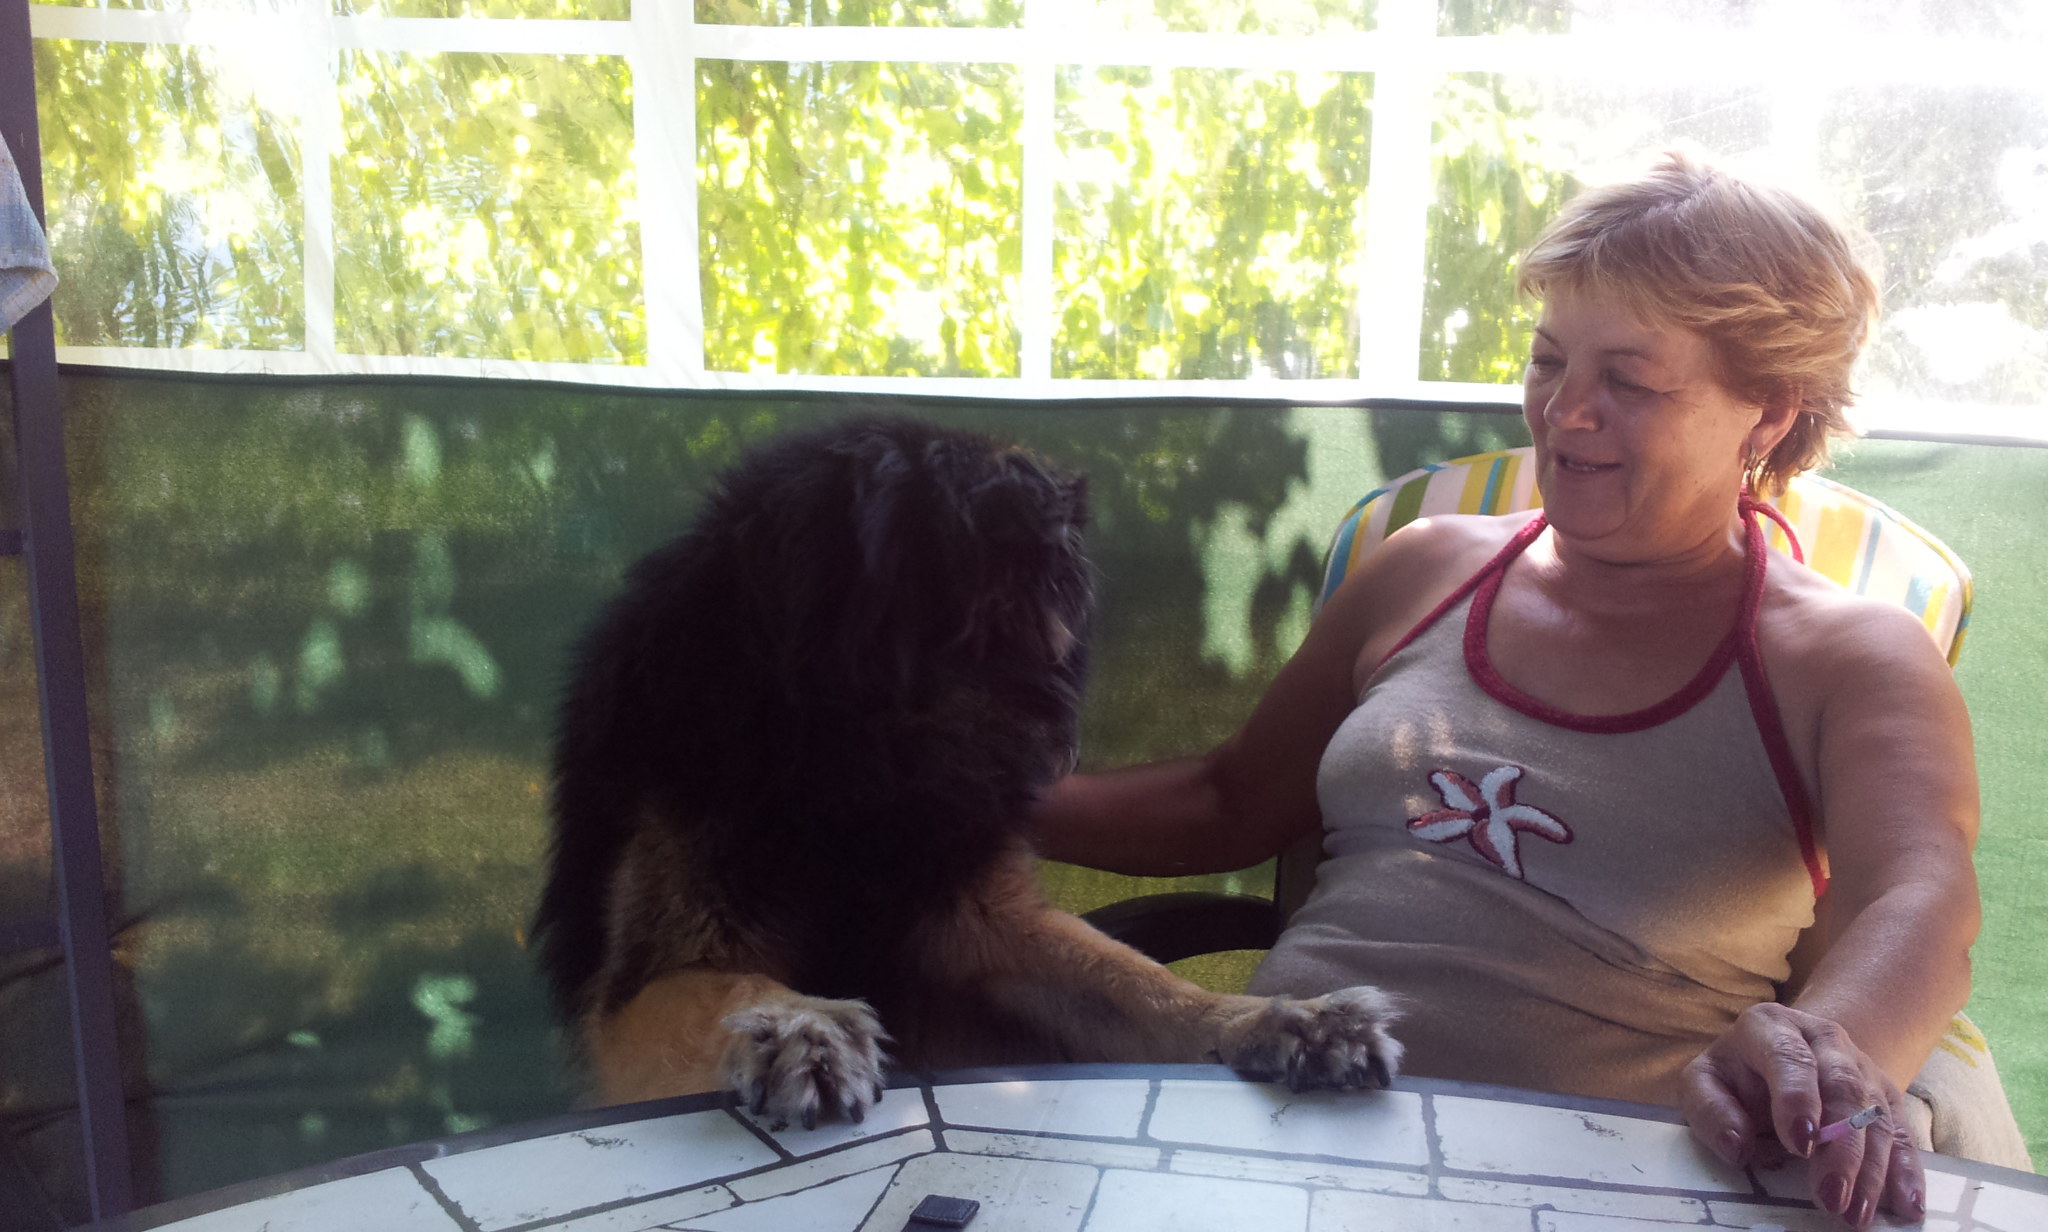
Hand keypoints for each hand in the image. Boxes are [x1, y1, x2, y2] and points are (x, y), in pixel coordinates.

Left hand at [1678, 1003, 1923, 1228]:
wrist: (1781, 1050)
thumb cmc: (1736, 1074)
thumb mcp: (1705, 1083)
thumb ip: (1710, 1110)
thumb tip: (1735, 1144)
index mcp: (1772, 1027)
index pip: (1789, 1058)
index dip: (1797, 1099)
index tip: (1799, 1145)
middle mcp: (1824, 1040)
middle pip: (1843, 1089)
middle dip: (1840, 1147)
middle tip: (1832, 1195)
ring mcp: (1861, 1066)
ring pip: (1876, 1116)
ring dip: (1871, 1169)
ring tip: (1858, 1213)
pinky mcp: (1885, 1096)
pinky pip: (1902, 1133)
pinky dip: (1907, 1171)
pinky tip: (1907, 1205)